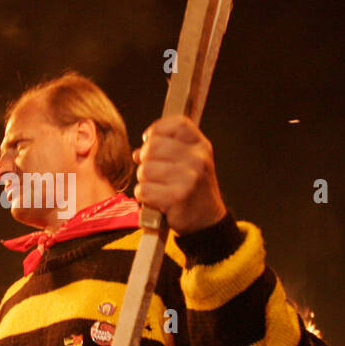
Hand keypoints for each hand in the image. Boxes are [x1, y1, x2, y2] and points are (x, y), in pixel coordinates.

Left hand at [133, 116, 226, 235]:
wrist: (207, 222)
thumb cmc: (193, 189)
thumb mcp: (189, 163)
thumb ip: (166, 150)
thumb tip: (137, 152)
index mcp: (201, 146)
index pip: (176, 124)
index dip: (157, 130)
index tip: (151, 141)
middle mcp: (198, 159)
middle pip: (153, 146)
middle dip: (146, 161)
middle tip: (154, 173)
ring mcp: (189, 178)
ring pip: (145, 169)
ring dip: (144, 181)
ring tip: (157, 188)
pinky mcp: (177, 197)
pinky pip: (144, 190)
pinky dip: (144, 197)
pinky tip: (156, 201)